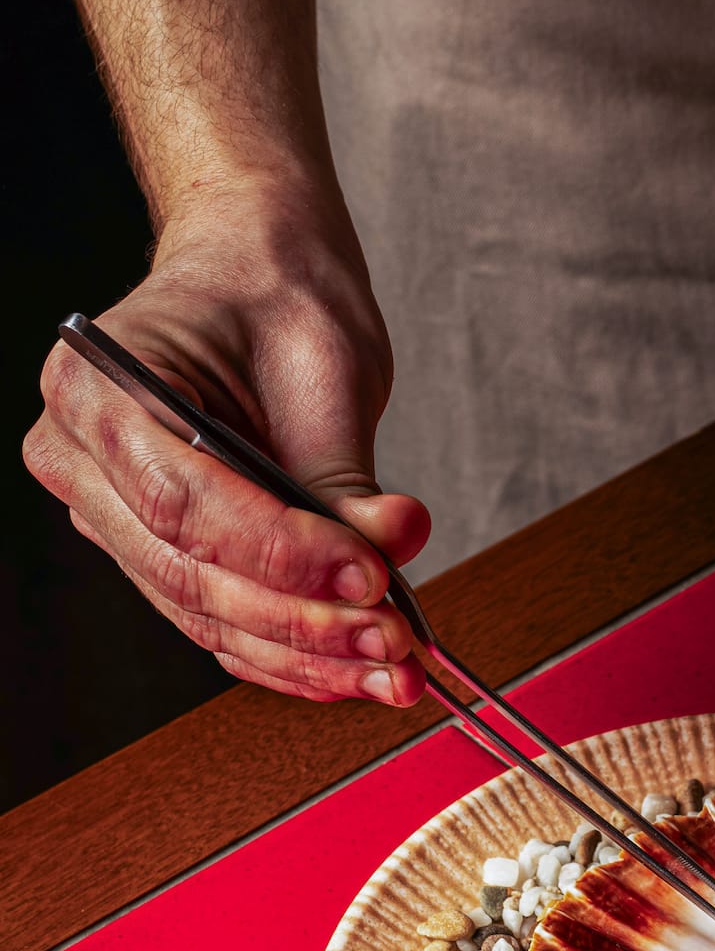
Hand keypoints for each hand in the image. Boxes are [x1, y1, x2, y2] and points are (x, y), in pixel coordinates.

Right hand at [24, 178, 430, 704]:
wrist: (256, 277)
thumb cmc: (274, 296)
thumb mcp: (323, 362)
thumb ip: (343, 474)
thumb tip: (388, 552)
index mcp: (98, 386)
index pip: (181, 500)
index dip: (279, 553)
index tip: (368, 573)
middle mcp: (83, 460)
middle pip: (188, 572)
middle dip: (302, 618)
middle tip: (394, 638)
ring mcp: (111, 517)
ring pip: (204, 615)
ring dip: (306, 654)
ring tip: (395, 670)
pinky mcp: (157, 558)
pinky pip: (218, 626)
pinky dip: (292, 656)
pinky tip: (357, 672)